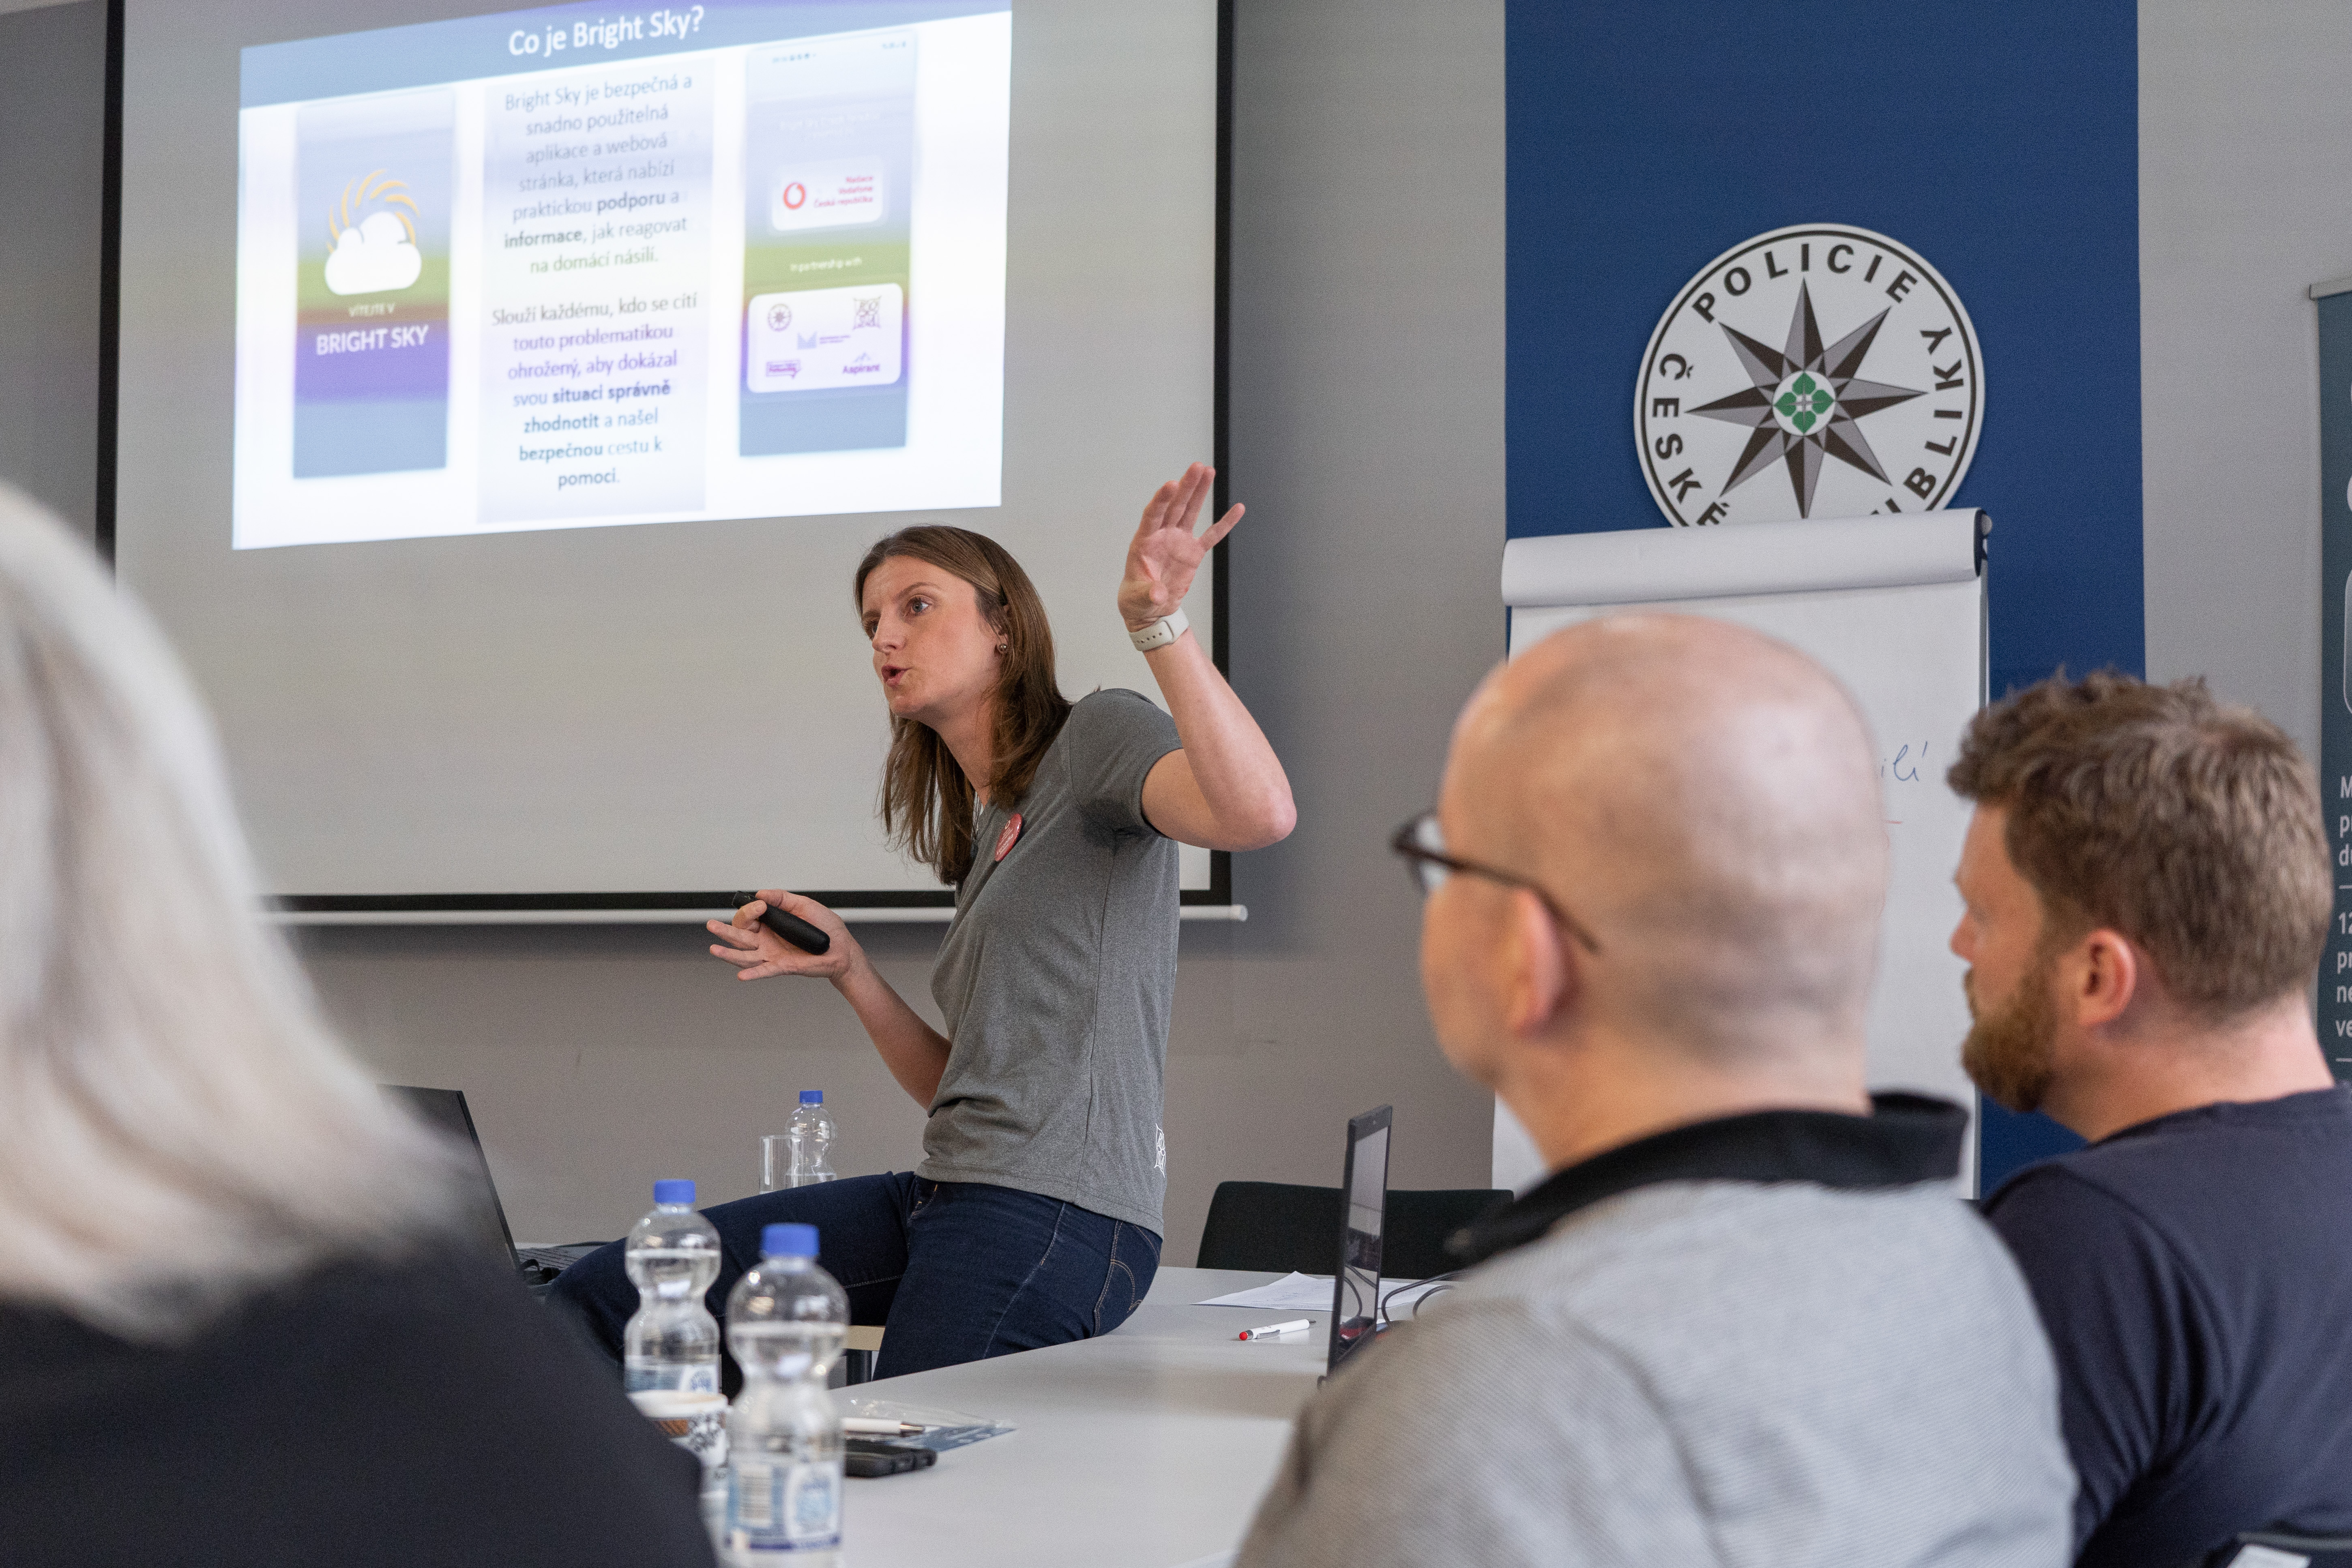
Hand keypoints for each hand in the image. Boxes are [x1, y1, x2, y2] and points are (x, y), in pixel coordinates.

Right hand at [707, 890, 857, 982]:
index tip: (759, 905)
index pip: (750, 917)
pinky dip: (753, 974)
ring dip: (729, 953)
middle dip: (725, 930)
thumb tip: (761, 893)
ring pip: (745, 955)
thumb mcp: (805, 905)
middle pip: (740, 936)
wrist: (841, 948)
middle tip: (711, 924)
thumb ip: (783, 899)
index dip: (750, 911)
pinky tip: (741, 976)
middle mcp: (768, 939)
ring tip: (714, 949)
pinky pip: (764, 971)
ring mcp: (772, 954)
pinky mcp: (781, 967)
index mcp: (771, 923)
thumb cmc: (825, 928)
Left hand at [1119, 462, 1242, 631]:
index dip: (1162, 499)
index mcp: (1144, 542)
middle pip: (1175, 506)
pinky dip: (1224, 523)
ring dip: (1199, 492)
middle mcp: (1162, 535)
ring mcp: (1179, 541)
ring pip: (1191, 511)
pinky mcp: (1193, 552)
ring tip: (1209, 471)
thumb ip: (1149, 594)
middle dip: (1186, 486)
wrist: (1150, 608)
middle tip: (1196, 467)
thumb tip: (1159, 594)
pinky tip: (1237, 509)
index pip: (1153, 514)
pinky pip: (1211, 535)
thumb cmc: (1138, 599)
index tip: (1171, 484)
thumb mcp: (1138, 599)